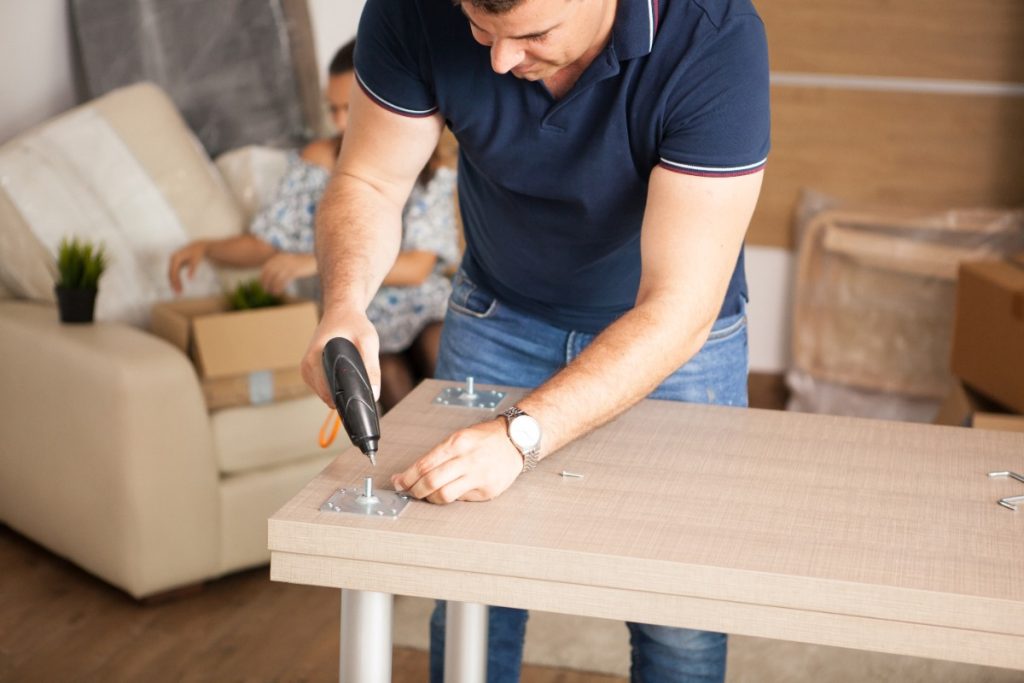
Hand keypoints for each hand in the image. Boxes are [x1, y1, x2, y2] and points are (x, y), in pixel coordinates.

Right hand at [167, 240, 209, 292]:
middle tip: (178, 293)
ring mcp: (173, 261)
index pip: (173, 272)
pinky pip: (174, 273)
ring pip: (171, 274)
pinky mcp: (176, 263)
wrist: (198, 246)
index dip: (175, 281)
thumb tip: (191, 280)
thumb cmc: (197, 253)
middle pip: (170, 274)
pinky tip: (179, 287)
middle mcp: (172, 259)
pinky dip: (176, 280)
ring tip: (178, 292)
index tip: (179, 289)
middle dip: (174, 284)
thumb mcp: (196, 261)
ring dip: (174, 283)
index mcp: (176, 258)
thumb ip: (193, 270)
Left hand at [260, 252, 316, 294]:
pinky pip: (283, 280)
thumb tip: (270, 276)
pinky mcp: (294, 270)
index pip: (266, 267)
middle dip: (266, 283)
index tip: (262, 285)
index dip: (263, 277)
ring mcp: (288, 265)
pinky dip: (279, 287)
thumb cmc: (301, 264)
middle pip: (269, 272)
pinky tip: (278, 292)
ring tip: (272, 293)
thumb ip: (280, 266)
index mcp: (279, 257)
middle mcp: (282, 260)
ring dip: (272, 286)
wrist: (314, 261)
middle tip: (266, 291)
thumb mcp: (289, 262)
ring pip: (275, 277)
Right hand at [300, 308, 380, 408]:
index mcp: (314, 361)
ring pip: (327, 394)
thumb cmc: (353, 324)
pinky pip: (326, 388)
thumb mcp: (368, 341)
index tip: (363, 398)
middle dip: (347, 395)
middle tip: (363, 383)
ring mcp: (307, 371)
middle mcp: (307, 368)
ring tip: (355, 373)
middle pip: (328, 397)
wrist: (341, 311)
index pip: (329, 394)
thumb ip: (372, 367)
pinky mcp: (311, 372)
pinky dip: (337, 385)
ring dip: (342, 390)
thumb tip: (374, 395)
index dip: (348, 400)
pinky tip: (347, 373)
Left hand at [391, 419, 523, 503]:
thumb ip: (438, 455)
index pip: (424, 464)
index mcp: (457, 443)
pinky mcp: (487, 490)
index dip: (407, 477)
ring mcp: (478, 476)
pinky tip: (452, 492)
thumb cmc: (486, 438)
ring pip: (444, 494)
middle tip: (409, 491)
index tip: (398, 482)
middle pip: (431, 481)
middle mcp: (467, 459)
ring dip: (430, 498)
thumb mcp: (460, 438)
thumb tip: (412, 472)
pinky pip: (462, 498)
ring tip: (427, 495)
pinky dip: (452, 497)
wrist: (516, 440)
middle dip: (414, 490)